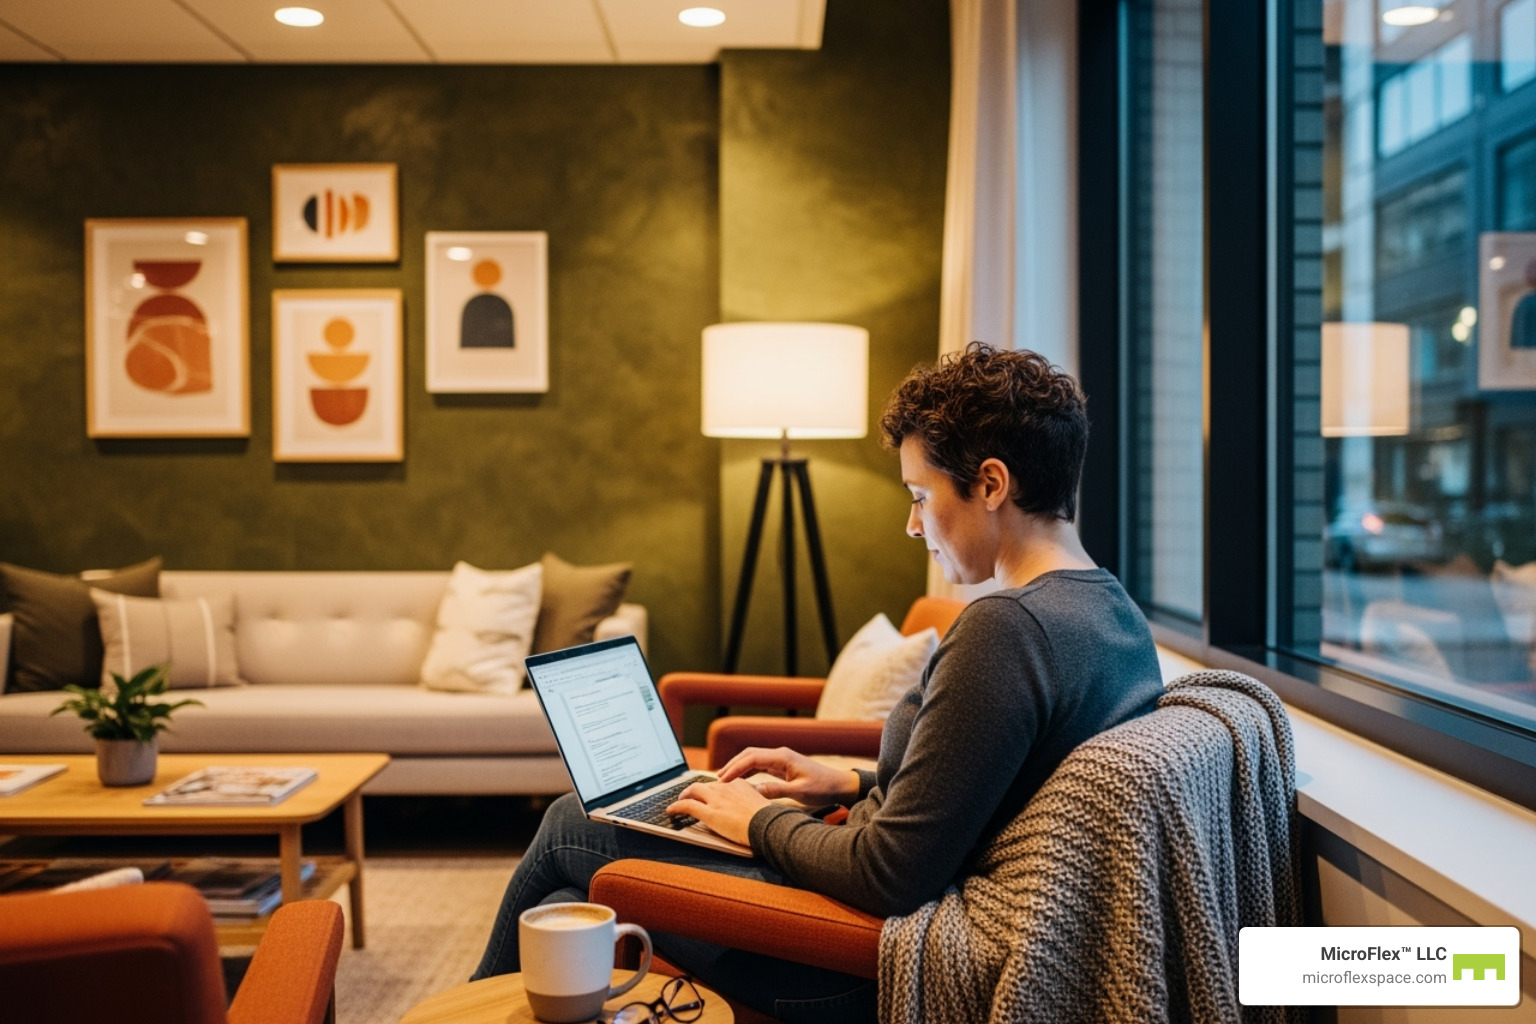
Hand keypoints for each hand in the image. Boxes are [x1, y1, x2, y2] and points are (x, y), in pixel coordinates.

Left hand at [667, 778, 768, 845]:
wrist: (768, 825)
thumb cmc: (769, 820)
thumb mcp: (761, 804)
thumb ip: (752, 802)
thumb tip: (753, 809)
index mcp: (739, 784)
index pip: (721, 784)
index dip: (712, 790)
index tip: (710, 794)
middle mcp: (726, 788)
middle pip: (705, 785)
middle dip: (695, 790)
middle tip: (690, 796)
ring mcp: (716, 799)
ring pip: (693, 791)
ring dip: (684, 796)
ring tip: (679, 801)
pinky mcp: (709, 812)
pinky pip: (687, 806)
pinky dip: (676, 807)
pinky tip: (671, 810)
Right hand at [714, 747, 861, 805]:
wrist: (840, 785)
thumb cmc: (822, 788)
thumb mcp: (799, 792)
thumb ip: (776, 790)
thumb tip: (754, 791)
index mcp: (783, 757)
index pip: (752, 757)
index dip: (735, 767)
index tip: (722, 779)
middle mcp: (780, 755)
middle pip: (749, 754)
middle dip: (732, 765)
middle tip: (717, 779)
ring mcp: (781, 760)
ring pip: (754, 759)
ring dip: (739, 767)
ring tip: (724, 780)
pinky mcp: (783, 767)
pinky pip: (761, 766)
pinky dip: (748, 771)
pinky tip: (741, 781)